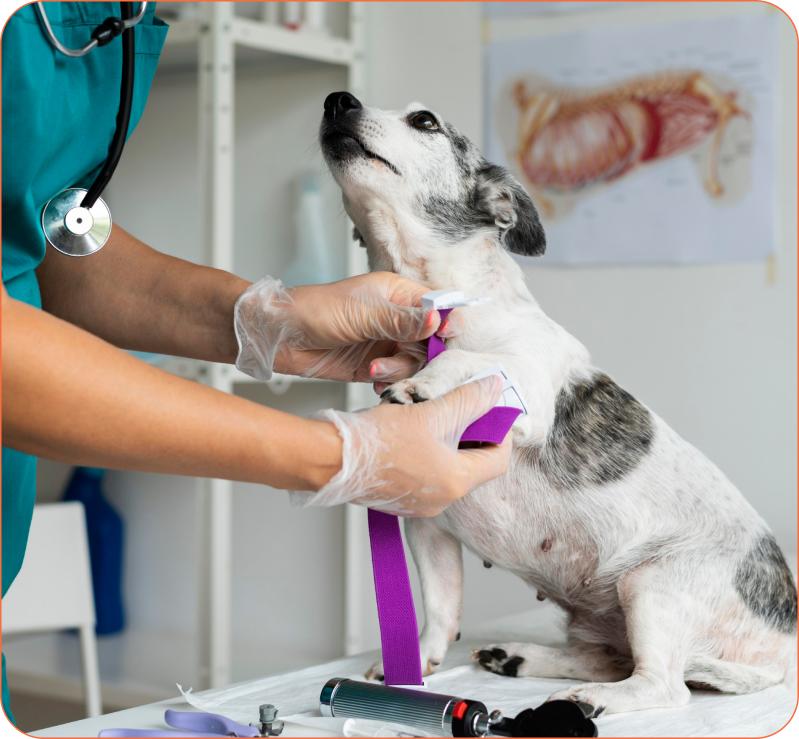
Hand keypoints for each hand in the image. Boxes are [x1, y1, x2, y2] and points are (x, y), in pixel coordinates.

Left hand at [234, 273, 459, 381]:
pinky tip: (373, 380)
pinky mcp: (375, 364)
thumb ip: (401, 320)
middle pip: (432, 340)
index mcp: (398, 293)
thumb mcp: (361, 314)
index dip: (447, 322)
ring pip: (416, 362)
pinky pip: (397, 377)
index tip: (446, 338)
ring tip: (375, 370)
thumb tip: (437, 317)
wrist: (279, 337)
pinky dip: (390, 382)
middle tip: (404, 361)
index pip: (437, 306)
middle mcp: (396, 318)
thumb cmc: (312, 311)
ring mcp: (386, 342)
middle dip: (422, 354)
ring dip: (400, 370)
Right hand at [290, 376, 511, 516]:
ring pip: (449, 468)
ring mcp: (420, 503)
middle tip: (464, 407)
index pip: (499, 459)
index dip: (501, 432)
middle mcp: (441, 500)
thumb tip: (494, 387)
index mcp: (455, 482)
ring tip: (435, 415)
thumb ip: (468, 399)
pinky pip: (427, 475)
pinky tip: (414, 431)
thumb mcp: (431, 411)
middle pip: (474, 465)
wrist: (330, 458)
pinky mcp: (401, 498)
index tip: (493, 410)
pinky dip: (429, 453)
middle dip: (473, 434)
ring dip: (449, 442)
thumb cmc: (377, 439)